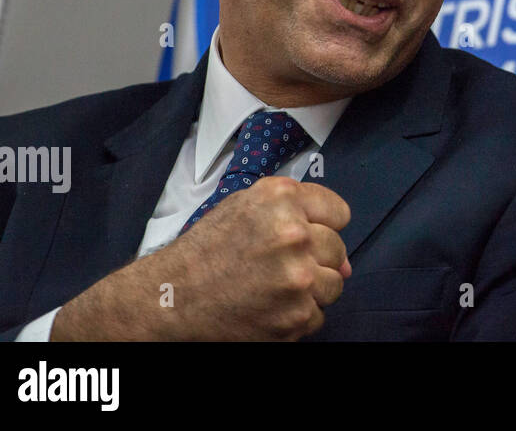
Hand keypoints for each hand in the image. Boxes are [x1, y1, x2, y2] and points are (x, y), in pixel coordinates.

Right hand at [53, 177, 351, 340]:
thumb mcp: (246, 206)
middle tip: (279, 267)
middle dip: (316, 259)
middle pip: (338, 249)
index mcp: (281, 199)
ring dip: (311, 289)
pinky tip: (269, 307)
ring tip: (275, 288)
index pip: (339, 212)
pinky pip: (317, 315)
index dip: (323, 225)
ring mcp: (298, 277)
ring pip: (334, 284)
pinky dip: (297, 315)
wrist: (171, 298)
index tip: (304, 237)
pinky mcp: (295, 315)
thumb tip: (344, 259)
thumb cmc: (207, 250)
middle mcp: (294, 234)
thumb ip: (296, 213)